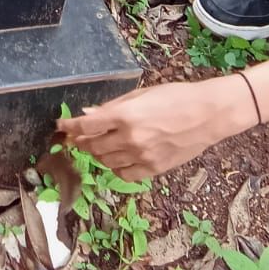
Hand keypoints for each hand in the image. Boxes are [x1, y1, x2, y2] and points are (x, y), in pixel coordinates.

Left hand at [56, 77, 252, 180]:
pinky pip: (124, 174)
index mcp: (124, 116)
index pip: (86, 125)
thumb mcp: (141, 95)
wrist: (208, 115)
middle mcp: (130, 139)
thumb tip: (88, 114)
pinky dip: (115, 167)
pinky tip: (116, 158)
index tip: (60, 126)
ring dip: (96, 153)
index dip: (69, 126)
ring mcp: (142, 157)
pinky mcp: (153, 169)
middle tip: (75, 137)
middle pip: (92, 145)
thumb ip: (112, 108)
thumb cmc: (175, 97)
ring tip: (95, 145)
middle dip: (80, 141)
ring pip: (105, 161)